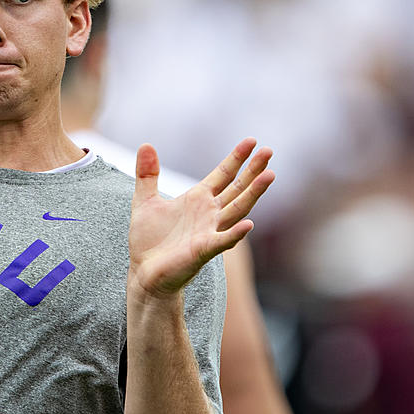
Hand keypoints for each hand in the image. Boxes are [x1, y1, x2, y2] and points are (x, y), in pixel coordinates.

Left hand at [128, 139, 273, 299]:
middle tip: (269, 151)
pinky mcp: (203, 250)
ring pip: (237, 210)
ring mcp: (210, 231)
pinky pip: (222, 241)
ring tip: (270, 176)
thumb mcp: (144, 200)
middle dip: (253, 170)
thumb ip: (147, 174)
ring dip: (253, 194)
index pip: (223, 175)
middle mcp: (209, 213)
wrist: (144, 272)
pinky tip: (249, 225)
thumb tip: (146, 145)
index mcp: (198, 199)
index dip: (236, 158)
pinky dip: (235, 234)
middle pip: (237, 188)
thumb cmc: (149, 239)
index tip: (252, 141)